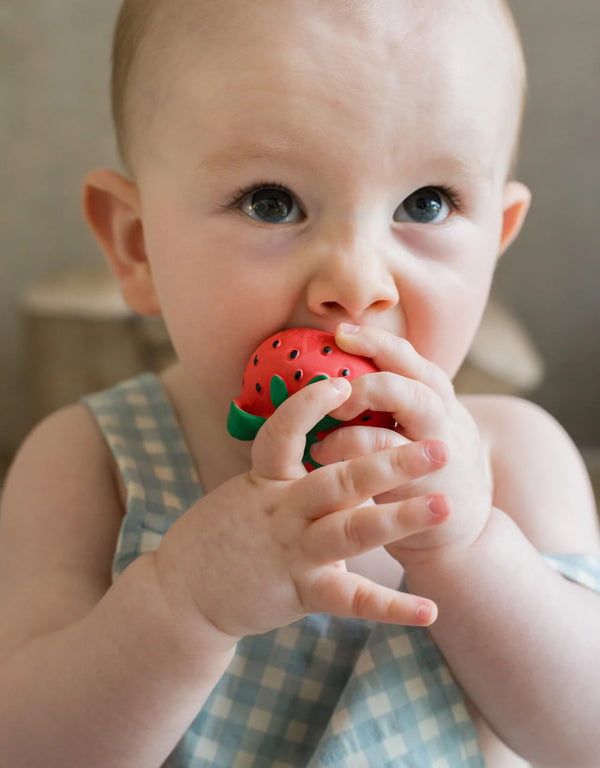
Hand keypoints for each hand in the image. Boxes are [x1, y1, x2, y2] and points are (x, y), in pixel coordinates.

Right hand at [156, 376, 449, 639]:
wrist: (183, 592)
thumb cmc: (226, 531)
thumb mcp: (252, 490)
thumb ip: (296, 471)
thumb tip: (344, 444)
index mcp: (267, 480)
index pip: (283, 433)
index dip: (309, 407)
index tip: (344, 382)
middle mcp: (282, 511)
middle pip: (339, 480)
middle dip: (390, 461)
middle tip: (439, 447)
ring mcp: (292, 551)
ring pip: (351, 532)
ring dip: (399, 519)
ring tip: (442, 505)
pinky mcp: (300, 592)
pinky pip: (351, 599)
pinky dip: (391, 606)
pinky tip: (429, 608)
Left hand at [311, 324, 492, 563]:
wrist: (460, 534)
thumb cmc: (428, 475)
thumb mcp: (421, 431)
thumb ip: (393, 405)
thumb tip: (341, 377)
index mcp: (438, 399)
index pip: (409, 358)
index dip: (375, 341)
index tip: (339, 331)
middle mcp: (443, 417)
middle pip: (409, 377)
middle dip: (366, 371)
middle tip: (330, 384)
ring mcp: (436, 449)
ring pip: (401, 408)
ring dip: (354, 411)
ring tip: (321, 425)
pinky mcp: (422, 483)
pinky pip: (381, 456)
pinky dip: (347, 449)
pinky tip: (321, 454)